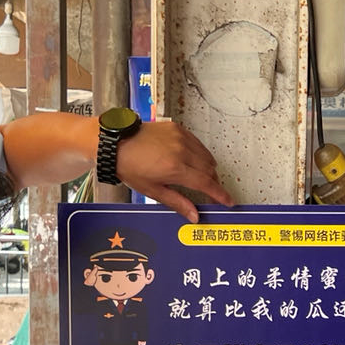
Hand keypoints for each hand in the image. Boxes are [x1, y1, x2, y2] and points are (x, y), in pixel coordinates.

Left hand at [116, 120, 233, 221]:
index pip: (206, 183)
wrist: (116, 142)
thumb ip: (177, 202)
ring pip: (206, 156)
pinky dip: (199, 154)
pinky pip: (197, 144)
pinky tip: (191, 161)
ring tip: (200, 178)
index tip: (229, 201)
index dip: (220, 194)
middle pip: (210, 170)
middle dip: (213, 183)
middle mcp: (181, 151)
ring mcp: (180, 137)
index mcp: (175, 168)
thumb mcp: (152, 190)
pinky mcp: (178, 128)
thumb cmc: (129, 167)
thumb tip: (195, 216)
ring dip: (208, 169)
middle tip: (211, 193)